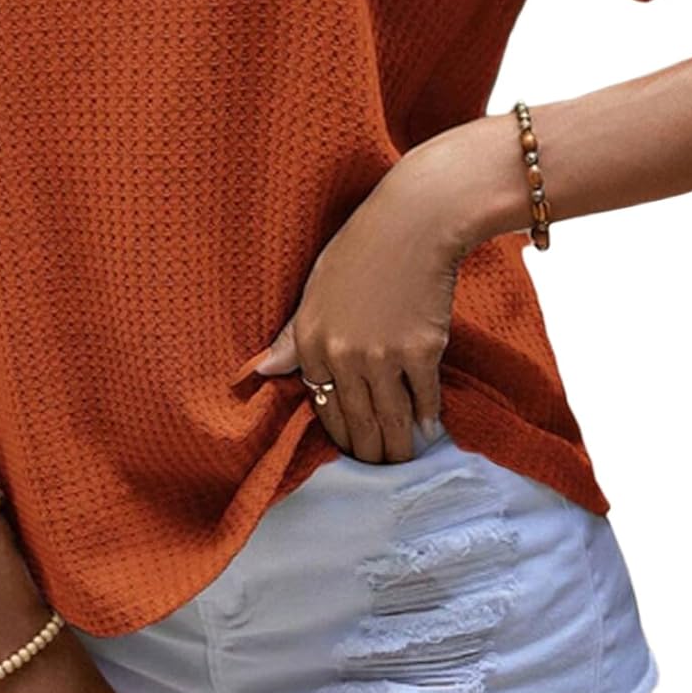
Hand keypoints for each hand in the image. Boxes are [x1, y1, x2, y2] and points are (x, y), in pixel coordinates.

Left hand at [246, 142, 476, 462]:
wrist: (413, 224)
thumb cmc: (361, 248)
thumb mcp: (315, 288)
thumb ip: (292, 336)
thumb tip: (262, 371)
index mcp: (311, 340)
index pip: (321, 402)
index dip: (336, 430)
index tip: (348, 444)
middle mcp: (343, 355)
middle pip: (356, 419)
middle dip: (367, 450)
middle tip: (376, 467)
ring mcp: (383, 357)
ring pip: (390, 418)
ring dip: (397, 445)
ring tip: (401, 459)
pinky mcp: (422, 353)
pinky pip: (424, 399)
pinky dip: (427, 416)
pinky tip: (429, 427)